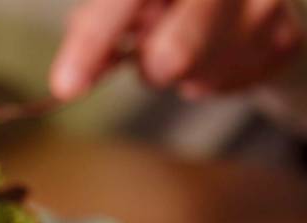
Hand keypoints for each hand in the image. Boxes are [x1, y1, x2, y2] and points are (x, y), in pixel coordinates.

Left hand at [50, 0, 303, 99]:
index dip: (94, 41)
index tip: (66, 85)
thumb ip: (95, 29)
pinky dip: (208, 76)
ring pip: (196, 76)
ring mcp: (264, 5)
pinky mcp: (284, 40)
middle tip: (155, 55)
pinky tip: (218, 47)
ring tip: (194, 37)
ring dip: (180, 71)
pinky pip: (225, 84)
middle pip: (172, 55)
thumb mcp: (130, 0)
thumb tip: (69, 83)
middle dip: (153, 67)